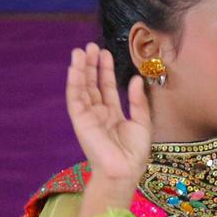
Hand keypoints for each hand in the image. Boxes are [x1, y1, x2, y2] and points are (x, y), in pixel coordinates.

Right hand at [65, 43, 151, 188]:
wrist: (125, 170)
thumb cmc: (134, 152)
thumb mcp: (142, 122)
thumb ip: (138, 101)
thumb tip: (136, 79)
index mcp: (113, 114)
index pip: (107, 87)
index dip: (105, 70)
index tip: (105, 53)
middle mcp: (98, 113)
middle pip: (92, 84)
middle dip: (91, 65)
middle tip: (91, 46)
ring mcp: (88, 116)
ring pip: (82, 88)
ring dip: (80, 70)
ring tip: (81, 51)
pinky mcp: (80, 120)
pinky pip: (75, 98)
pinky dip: (74, 82)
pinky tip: (75, 68)